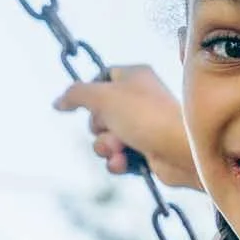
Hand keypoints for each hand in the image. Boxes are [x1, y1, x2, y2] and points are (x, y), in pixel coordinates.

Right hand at [54, 64, 200, 189]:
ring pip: (106, 138)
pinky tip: (125, 163)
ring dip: (106, 147)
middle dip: (98, 127)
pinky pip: (118, 157)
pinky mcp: (146, 151)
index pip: (101, 77)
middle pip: (98, 113)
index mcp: (134, 76)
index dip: (89, 92)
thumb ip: (75, 94)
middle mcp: (139, 99)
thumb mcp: (103, 96)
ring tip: (120, 149)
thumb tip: (58, 102)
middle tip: (111, 128)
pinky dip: (118, 161)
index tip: (86, 103)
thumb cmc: (146, 116)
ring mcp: (143, 126)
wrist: (182, 150)